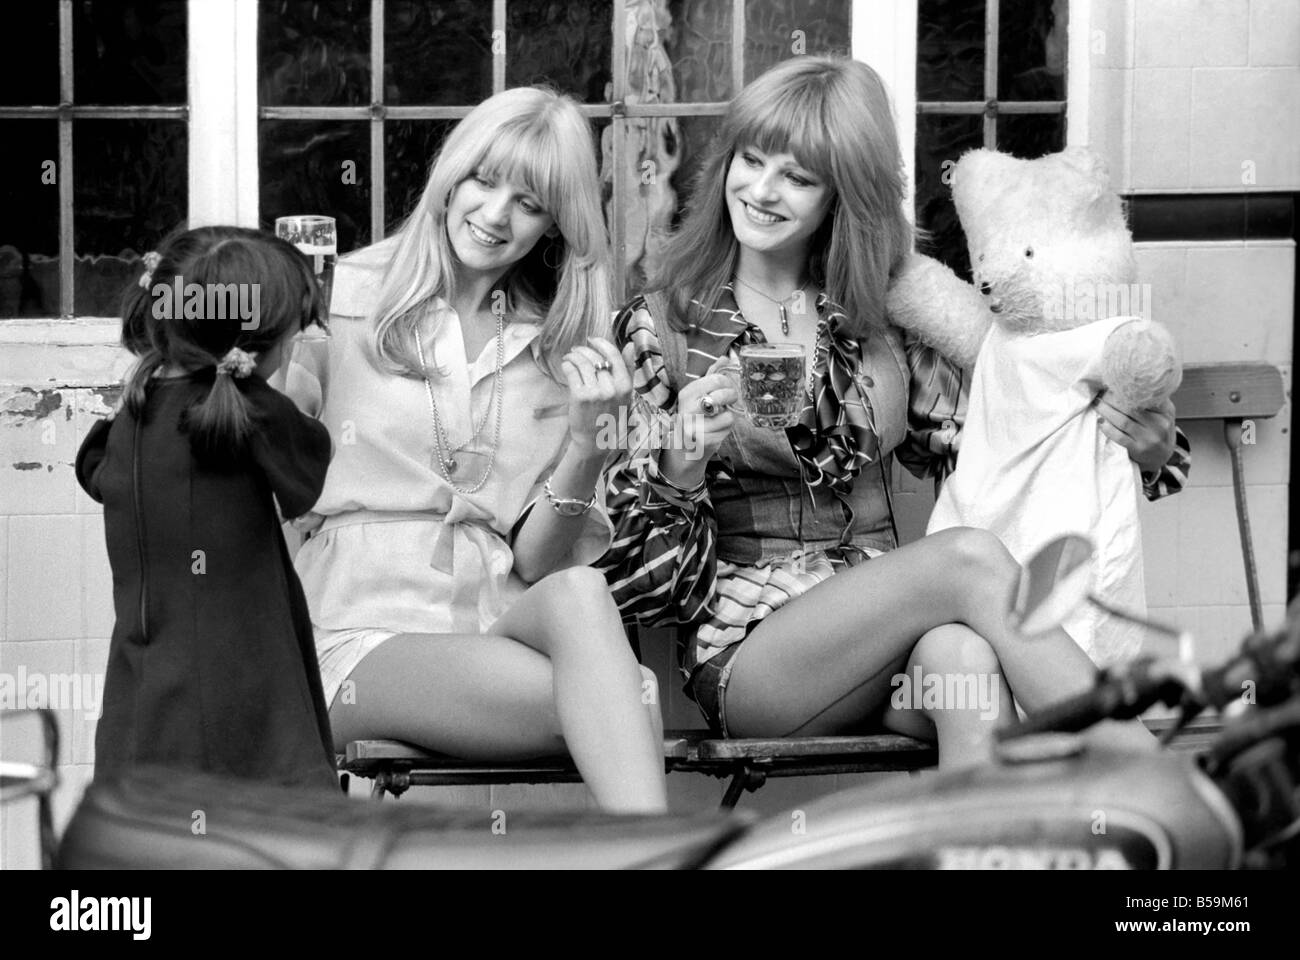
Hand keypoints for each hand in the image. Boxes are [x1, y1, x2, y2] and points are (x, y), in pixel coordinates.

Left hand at [560, 336, 632, 457]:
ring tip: (570, 357)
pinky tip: (566, 365)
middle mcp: (612, 388)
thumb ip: (628, 370)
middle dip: (583, 350)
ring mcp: (596, 392)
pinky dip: (567, 364)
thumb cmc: (610, 416)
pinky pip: (572, 371)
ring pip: (583, 363)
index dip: (601, 344)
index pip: (614, 356)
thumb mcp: (625, 394)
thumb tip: (631, 344)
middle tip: (576, 350)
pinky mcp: (580, 397)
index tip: (592, 340)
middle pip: (596, 358)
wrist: (595, 441)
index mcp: (625, 386)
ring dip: (573, 355)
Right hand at [660, 360, 738, 487]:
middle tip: (730, 402)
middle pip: (723, 394)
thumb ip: (711, 377)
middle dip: (732, 398)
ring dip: (728, 418)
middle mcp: (686, 408)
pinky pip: (726, 430)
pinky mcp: (701, 441)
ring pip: (728, 415)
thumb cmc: (695, 421)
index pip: (715, 378)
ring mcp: (693, 426)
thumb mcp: (699, 397)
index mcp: (685, 394)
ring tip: (718, 421)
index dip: (728, 382)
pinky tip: (716, 432)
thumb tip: (725, 358)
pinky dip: (726, 431)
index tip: (728, 388)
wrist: (684, 453)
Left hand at [1096, 394, 1176, 474]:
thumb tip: (1134, 383)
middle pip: (1131, 408)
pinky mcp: (1138, 449)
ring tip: (1098, 404)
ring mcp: (1149, 438)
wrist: (1162, 455)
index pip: (1145, 397)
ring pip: (1123, 421)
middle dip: (1113, 400)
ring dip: (1107, 412)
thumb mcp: (1164, 412)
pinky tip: (1101, 421)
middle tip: (1102, 394)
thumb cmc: (1158, 428)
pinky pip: (1119, 437)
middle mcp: (1159, 425)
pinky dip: (1108, 428)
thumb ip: (1154, 398)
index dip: (1127, 390)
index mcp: (1166, 411)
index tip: (1114, 386)